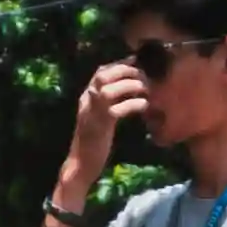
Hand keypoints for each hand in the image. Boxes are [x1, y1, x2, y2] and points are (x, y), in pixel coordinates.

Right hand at [64, 60, 150, 183]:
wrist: (81, 165)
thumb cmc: (95, 143)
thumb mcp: (102, 118)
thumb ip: (110, 104)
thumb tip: (129, 92)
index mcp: (87, 98)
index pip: (100, 72)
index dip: (118, 64)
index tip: (136, 62)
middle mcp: (86, 101)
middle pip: (102, 75)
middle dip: (125, 71)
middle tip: (144, 77)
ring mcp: (91, 114)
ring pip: (106, 90)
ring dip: (129, 85)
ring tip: (145, 89)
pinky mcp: (98, 127)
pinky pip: (115, 110)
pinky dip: (132, 105)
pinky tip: (143, 105)